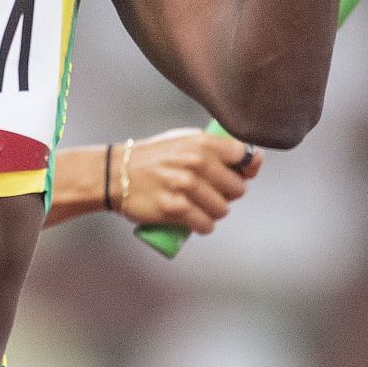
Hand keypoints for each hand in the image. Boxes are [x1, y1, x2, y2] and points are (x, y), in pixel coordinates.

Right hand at [119, 128, 262, 234]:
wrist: (115, 174)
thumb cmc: (153, 158)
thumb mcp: (183, 140)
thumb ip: (214, 147)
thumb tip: (252, 159)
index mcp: (202, 142)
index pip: (245, 156)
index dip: (245, 169)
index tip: (236, 174)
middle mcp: (197, 162)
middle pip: (238, 188)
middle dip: (227, 194)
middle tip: (210, 193)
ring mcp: (186, 186)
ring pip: (223, 210)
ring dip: (214, 212)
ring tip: (198, 206)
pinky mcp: (175, 209)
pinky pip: (206, 225)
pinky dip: (202, 226)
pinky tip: (193, 220)